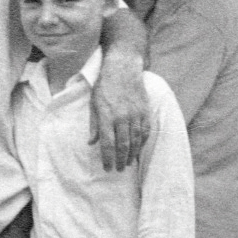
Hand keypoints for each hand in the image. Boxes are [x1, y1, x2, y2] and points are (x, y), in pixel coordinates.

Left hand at [91, 44, 150, 170]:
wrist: (123, 68)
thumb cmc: (105, 86)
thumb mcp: (93, 104)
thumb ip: (94, 124)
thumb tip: (92, 143)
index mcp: (107, 116)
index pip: (107, 143)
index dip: (108, 158)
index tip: (107, 168)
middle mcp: (122, 117)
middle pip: (123, 145)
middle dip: (120, 160)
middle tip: (118, 170)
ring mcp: (136, 114)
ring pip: (136, 140)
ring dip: (132, 154)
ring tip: (128, 163)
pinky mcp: (145, 110)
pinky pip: (145, 131)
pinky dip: (142, 142)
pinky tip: (138, 149)